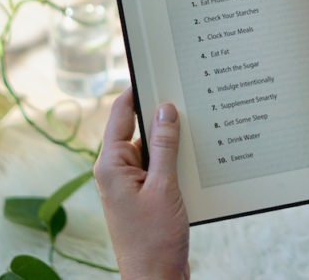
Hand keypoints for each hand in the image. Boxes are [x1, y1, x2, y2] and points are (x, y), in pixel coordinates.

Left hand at [94, 88, 189, 279]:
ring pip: (151, 147)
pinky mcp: (144, 194)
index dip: (138, 90)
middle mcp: (116, 170)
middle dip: (161, 114)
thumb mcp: (164, 187)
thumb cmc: (154, 240)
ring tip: (197, 123)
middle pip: (137, 128)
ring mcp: (130, 183)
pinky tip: (196, 154)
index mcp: (111, 164)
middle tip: (186, 94)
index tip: (155, 68)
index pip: (121, 114)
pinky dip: (175, 159)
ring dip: (172, 139)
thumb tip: (165, 109)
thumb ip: (164, 146)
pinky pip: (159, 165)